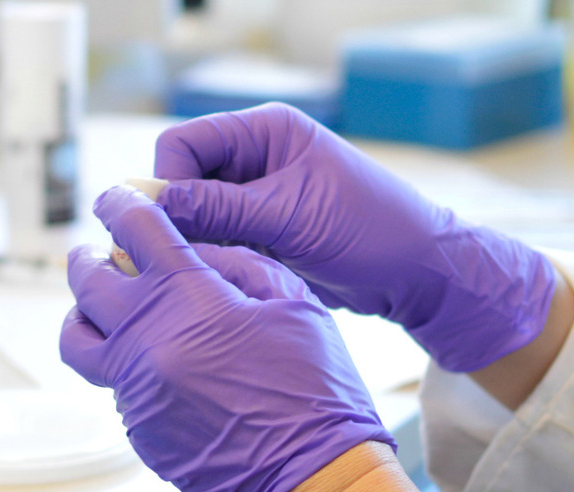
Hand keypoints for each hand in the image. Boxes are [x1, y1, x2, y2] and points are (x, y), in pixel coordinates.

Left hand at [60, 185, 393, 491]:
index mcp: (187, 300)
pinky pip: (113, 384)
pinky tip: (161, 365)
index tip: (116, 198)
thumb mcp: (293, 303)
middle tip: (96, 252)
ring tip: (104, 310)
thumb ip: (236, 262)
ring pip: (77, 341)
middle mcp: (145, 342)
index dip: (122, 204)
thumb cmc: (317, 388)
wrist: (313, 479)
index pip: (135, 231)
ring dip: (84, 315)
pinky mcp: (137, 429)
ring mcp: (134, 391)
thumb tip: (193, 249)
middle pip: (86, 283)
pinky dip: (125, 363)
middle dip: (87, 258)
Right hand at [153, 103, 556, 372]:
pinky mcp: (261, 230)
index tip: (170, 226)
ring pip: (196, 214)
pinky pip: (216, 239)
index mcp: (266, 132)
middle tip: (185, 256)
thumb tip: (158, 204)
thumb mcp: (291, 216)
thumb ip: (222, 208)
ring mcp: (256, 196)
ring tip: (216, 269)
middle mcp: (256, 157)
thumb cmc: (369, 231)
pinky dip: (214, 258)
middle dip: (179, 217)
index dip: (169, 182)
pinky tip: (229, 277)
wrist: (415, 273)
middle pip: (184, 179)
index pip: (185, 143)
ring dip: (197, 242)